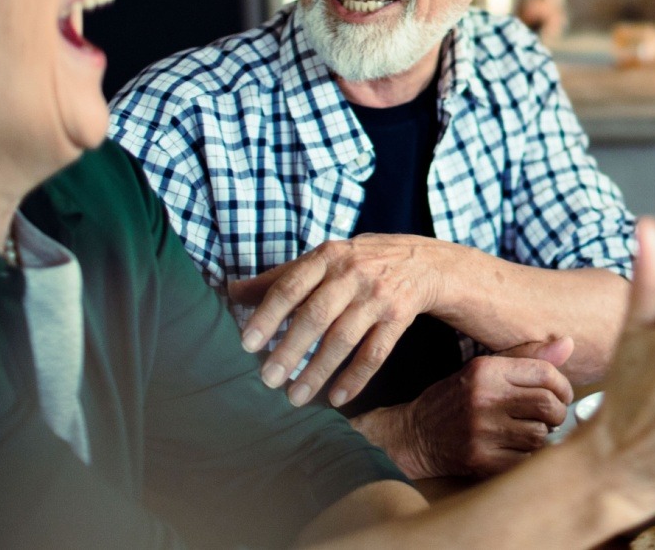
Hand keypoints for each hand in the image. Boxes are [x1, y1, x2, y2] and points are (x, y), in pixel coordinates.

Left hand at [229, 234, 453, 406]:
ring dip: (318, 370)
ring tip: (295, 397)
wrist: (424, 261)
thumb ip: (280, 277)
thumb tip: (230, 293)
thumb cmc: (359, 263)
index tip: (248, 344)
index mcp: (327, 256)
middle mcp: (353, 272)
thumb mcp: (323, 260)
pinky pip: (375, 352)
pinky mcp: (399, 316)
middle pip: (316, 315)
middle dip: (290, 350)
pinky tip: (336, 398)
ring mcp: (378, 295)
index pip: (291, 285)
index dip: (268, 315)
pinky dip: (356, 377)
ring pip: (344, 337)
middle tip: (267, 379)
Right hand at [354, 338, 576, 478]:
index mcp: (486, 370)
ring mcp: (481, 431)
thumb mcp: (485, 368)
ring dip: (542, 436)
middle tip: (550, 417)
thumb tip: (569, 344)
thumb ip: (527, 356)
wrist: (416, 435)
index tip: (561, 395)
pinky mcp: (480, 460)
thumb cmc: (457, 399)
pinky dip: (527, 456)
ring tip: (528, 431)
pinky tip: (516, 449)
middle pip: (548, 405)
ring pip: (540, 435)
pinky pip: (525, 460)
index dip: (563, 386)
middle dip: (557, 413)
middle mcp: (483, 398)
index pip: (545, 373)